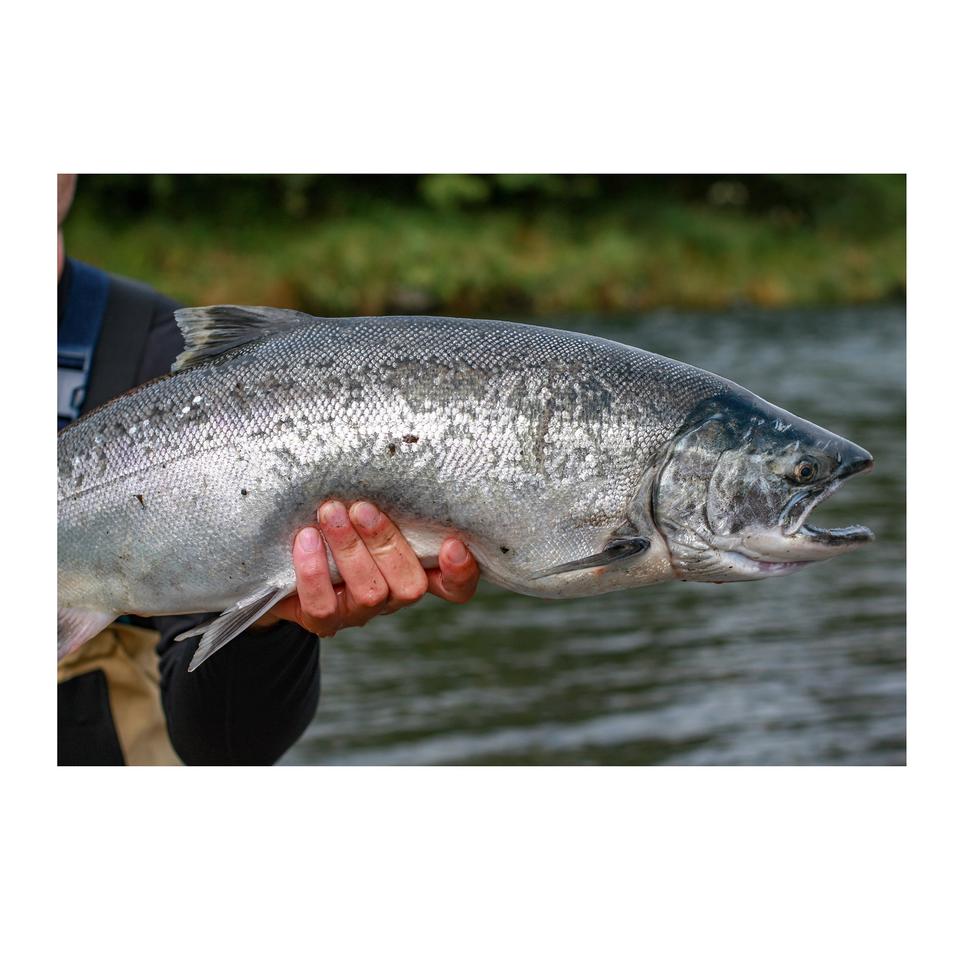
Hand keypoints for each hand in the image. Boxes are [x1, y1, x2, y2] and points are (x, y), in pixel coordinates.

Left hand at [256, 500, 479, 635]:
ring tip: (330, 512)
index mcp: (413, 569)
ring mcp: (359, 612)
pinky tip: (305, 538)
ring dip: (350, 549)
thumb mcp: (363, 509)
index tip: (452, 542)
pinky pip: (323, 606)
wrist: (283, 560)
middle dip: (385, 542)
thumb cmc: (335, 522)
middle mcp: (392, 595)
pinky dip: (314, 570)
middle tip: (361, 507)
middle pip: (410, 585)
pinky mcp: (323, 621)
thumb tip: (389, 453)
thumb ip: (386, 497)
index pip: (455, 587)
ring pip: (369, 592)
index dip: (460, 572)